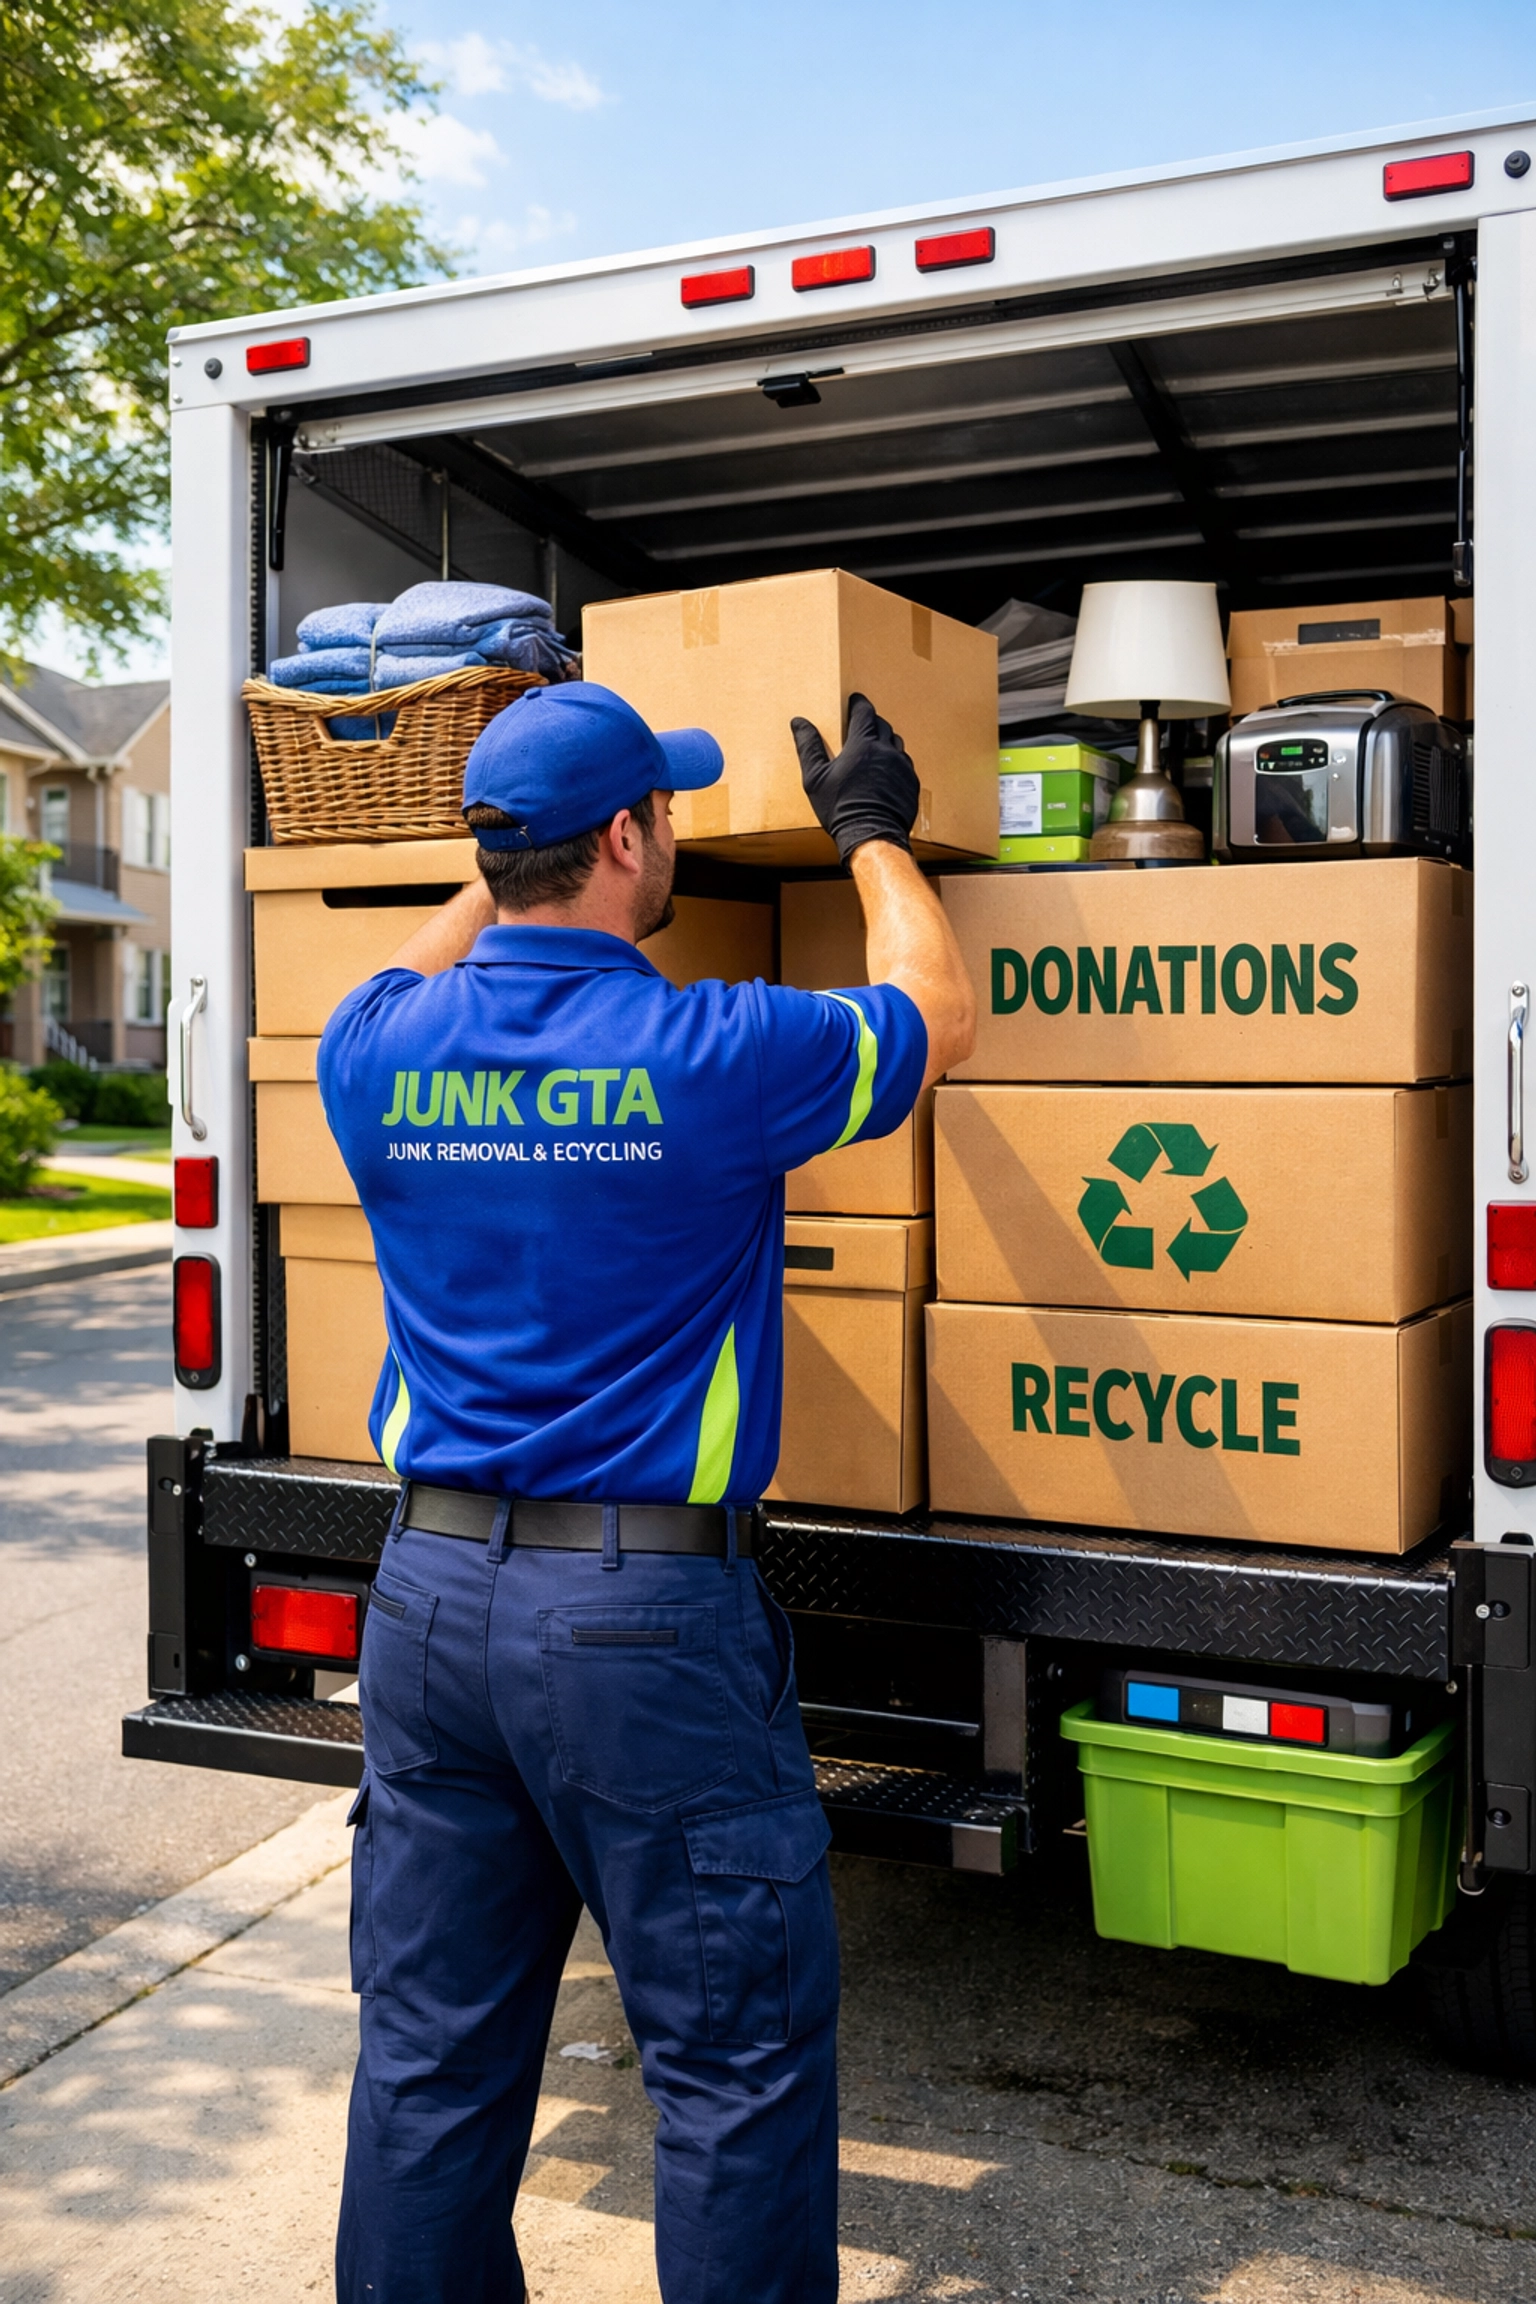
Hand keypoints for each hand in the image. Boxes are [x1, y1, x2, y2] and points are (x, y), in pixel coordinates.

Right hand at [790, 692, 919, 864]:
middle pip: (882, 725)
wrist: (871, 835)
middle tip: (861, 726)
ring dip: (885, 741)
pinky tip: (885, 773)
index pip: (864, 711)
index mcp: (864, 743)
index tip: (855, 700)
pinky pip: (905, 765)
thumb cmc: (840, 808)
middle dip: (871, 722)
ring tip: (874, 749)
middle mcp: (887, 750)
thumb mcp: (816, 778)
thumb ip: (808, 747)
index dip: (859, 703)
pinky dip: (895, 763)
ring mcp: (903, 767)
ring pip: (896, 744)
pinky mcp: (911, 784)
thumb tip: (799, 722)